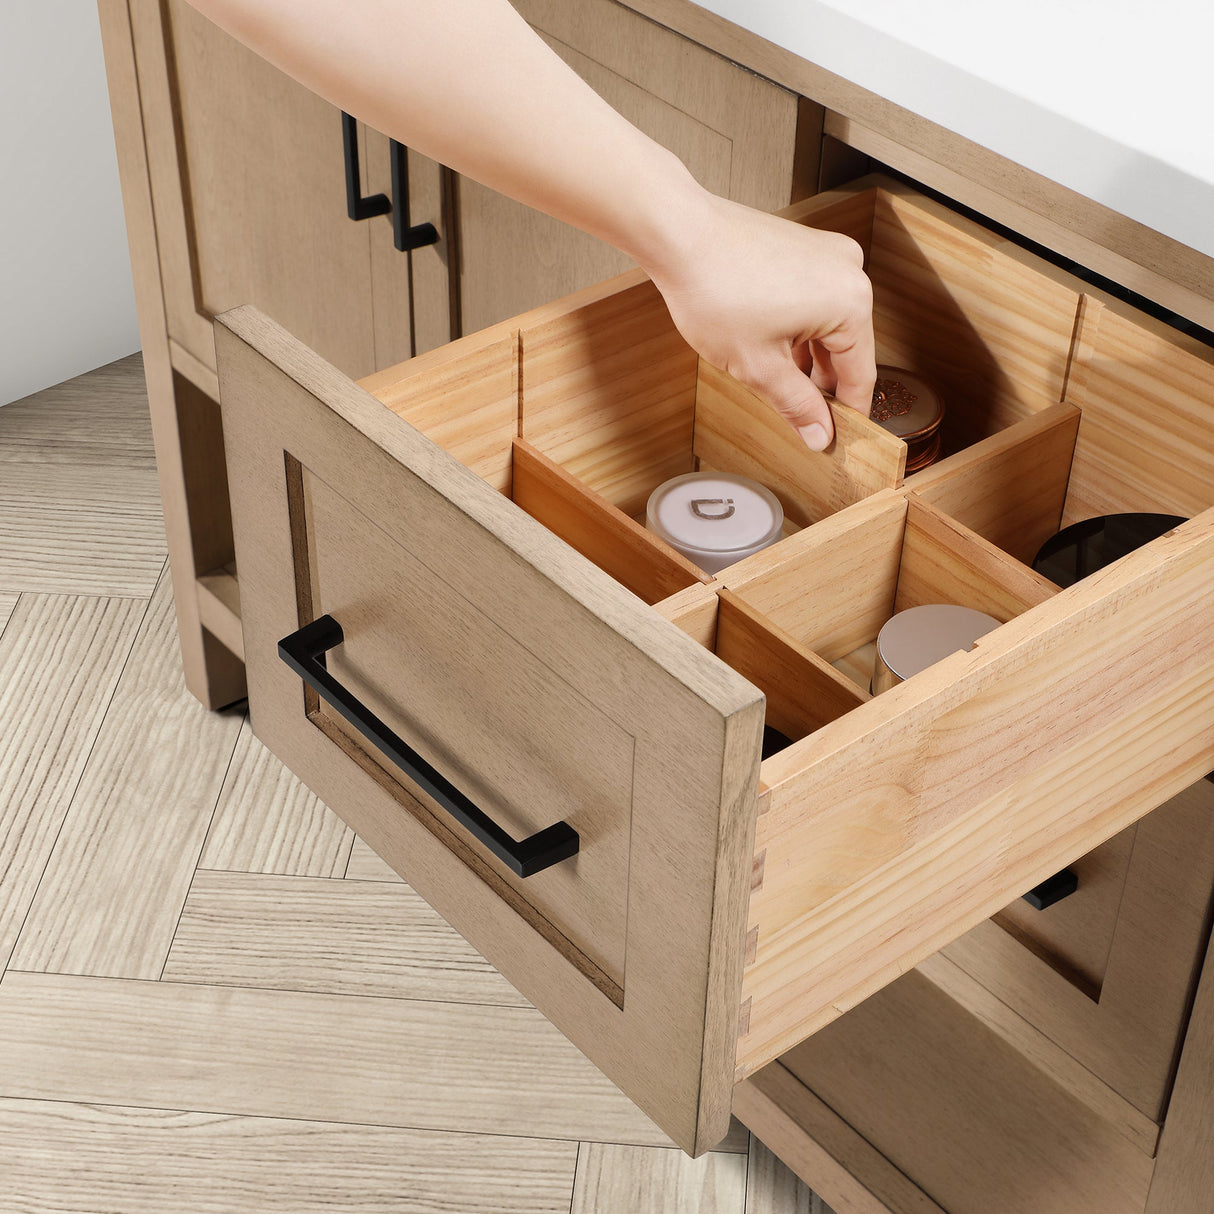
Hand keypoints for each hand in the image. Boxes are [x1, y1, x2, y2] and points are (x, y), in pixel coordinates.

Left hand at [646, 192, 875, 449]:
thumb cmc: (714, 290)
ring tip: (773, 382)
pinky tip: (769, 348)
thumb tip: (820, 434)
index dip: (847, 414)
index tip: (835, 438)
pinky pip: (813, 300)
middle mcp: (849, 271)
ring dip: (805, 358)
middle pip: (846, 348)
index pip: (861, 374)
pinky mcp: (805, 246)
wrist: (678, 235)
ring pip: (827, 325)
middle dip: (821, 384)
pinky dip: (796, 328)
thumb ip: (796, 405)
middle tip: (799, 419)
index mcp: (852, 302)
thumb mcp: (759, 367)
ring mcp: (827, 253)